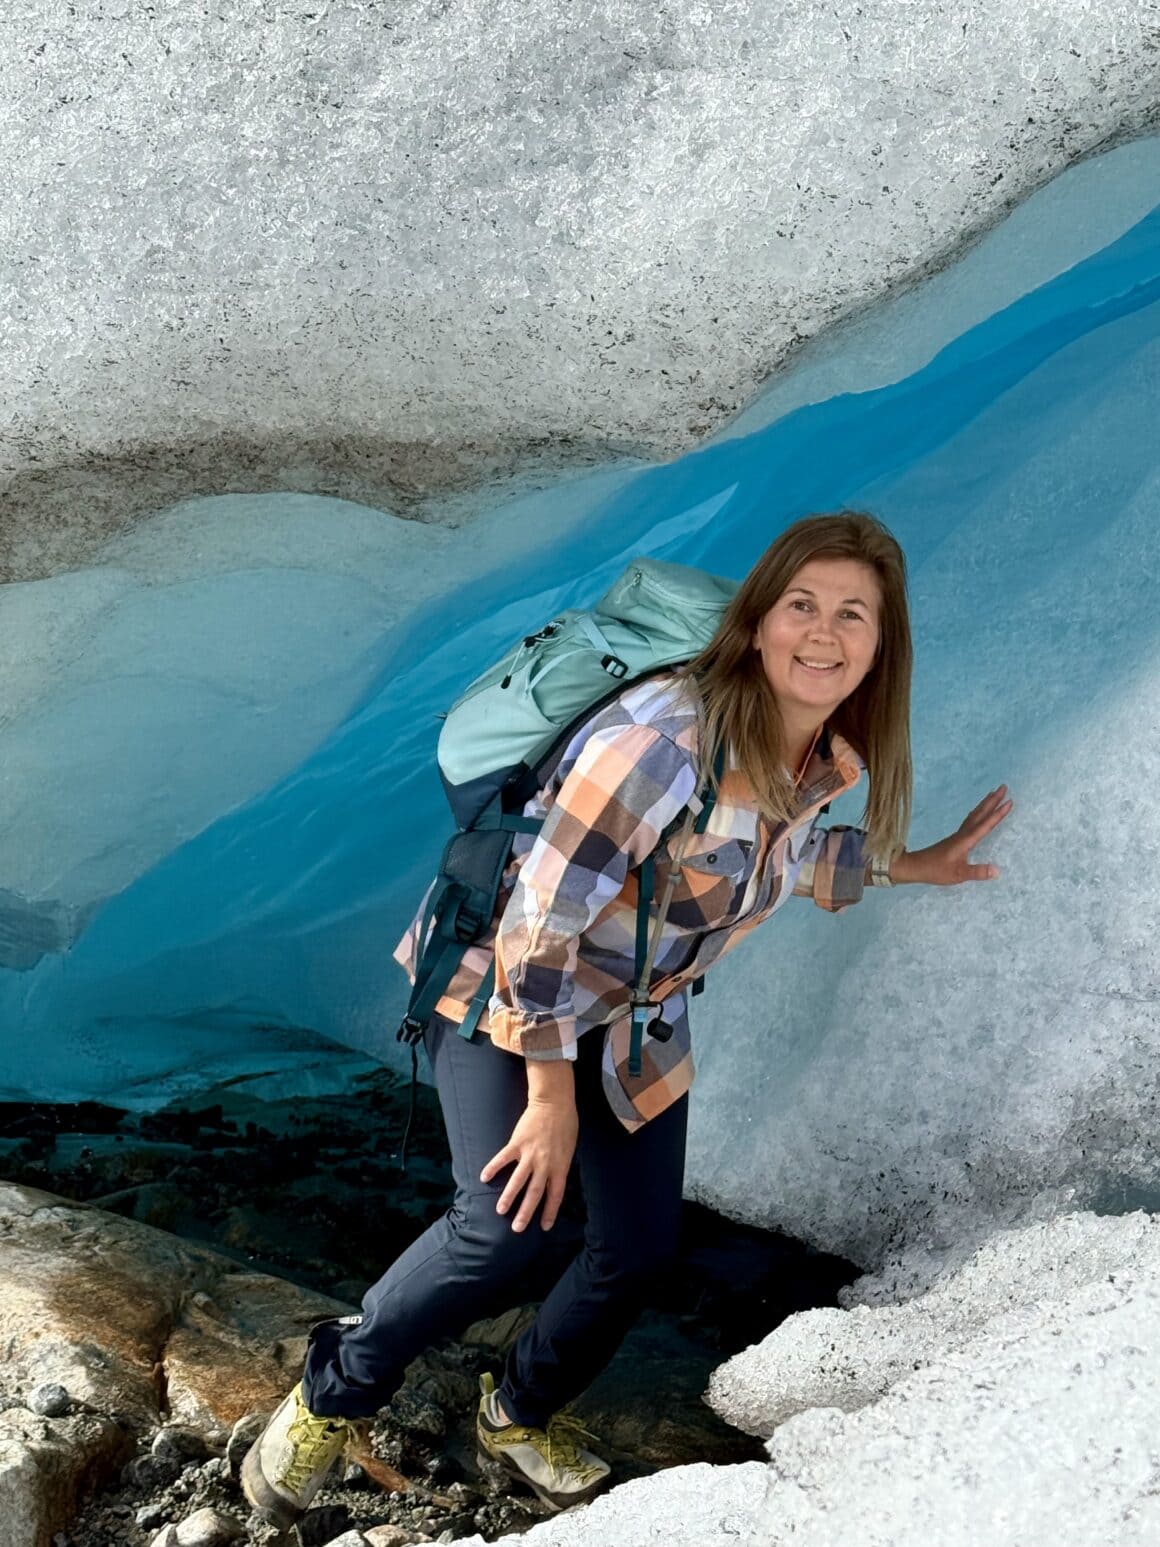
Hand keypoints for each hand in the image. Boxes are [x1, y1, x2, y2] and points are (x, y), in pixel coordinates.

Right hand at [480, 1079, 577, 1232]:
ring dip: (508, 1197)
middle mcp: (545, 1164)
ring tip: (500, 1210)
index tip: (543, 1227)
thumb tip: (554, 1179)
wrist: (554, 1102)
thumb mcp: (569, 1149)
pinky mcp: (517, 1143)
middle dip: (525, 1213)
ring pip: (517, 1180)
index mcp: (560, 1166)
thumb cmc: (566, 1124)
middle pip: (534, 1193)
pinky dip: (493, 1167)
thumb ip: (560, 1165)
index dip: (549, 1212)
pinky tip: (483, 1177)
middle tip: (517, 1229)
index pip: (555, 1195)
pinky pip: (503, 1158)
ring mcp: (530, 1154)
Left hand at [899, 785, 1012, 885]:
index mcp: (966, 840)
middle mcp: (963, 834)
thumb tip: (997, 870)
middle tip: (1004, 787)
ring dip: (985, 804)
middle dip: (993, 800)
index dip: (998, 814)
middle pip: (980, 813)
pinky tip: (978, 813)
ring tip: (994, 794)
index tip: (1010, 801)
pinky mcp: (954, 838)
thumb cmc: (936, 870)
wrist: (915, 866)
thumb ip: (977, 872)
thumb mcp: (958, 874)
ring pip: (974, 815)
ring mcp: (958, 835)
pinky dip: (977, 813)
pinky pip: (969, 820)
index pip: (985, 825)